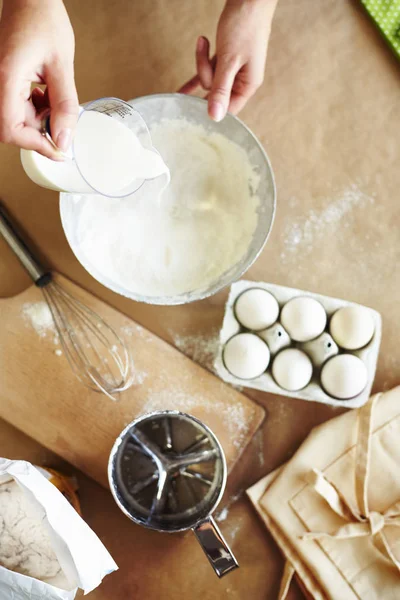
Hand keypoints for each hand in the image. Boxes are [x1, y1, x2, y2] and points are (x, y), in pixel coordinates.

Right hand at [0, 0, 78, 158]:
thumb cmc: (43, 19)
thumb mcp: (62, 64)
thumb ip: (64, 105)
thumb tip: (65, 138)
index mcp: (5, 78)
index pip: (11, 129)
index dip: (35, 145)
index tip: (58, 150)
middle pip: (12, 127)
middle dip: (40, 131)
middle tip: (63, 123)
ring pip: (16, 119)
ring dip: (39, 119)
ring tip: (55, 99)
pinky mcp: (3, 81)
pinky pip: (15, 106)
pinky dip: (34, 108)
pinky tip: (46, 94)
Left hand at [179, 0, 277, 120]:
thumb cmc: (244, 25)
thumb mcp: (229, 61)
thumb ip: (220, 90)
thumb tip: (215, 116)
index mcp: (248, 84)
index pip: (229, 109)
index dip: (213, 108)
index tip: (194, 108)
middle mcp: (242, 79)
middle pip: (215, 92)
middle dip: (205, 73)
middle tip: (204, 54)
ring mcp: (234, 68)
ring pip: (210, 78)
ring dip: (202, 61)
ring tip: (203, 40)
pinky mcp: (227, 56)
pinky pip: (209, 69)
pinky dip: (200, 66)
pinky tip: (184, 87)